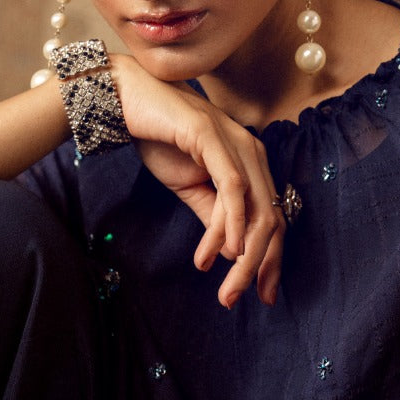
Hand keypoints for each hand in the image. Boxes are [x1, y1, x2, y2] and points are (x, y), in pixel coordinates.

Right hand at [110, 56, 284, 308]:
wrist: (126, 99)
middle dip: (259, 267)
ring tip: (226, 289)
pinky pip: (232, 188)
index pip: (273, 218)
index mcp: (250, 163)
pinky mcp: (213, 136)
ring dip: (244, 257)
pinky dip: (230, 225)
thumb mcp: (190, 186)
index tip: (263, 295)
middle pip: (271, 220)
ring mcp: (236, 142)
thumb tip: (233, 252)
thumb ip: (214, 214)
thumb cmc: (159, 138)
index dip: (273, 259)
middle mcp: (252, 152)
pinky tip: (223, 253)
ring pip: (256, 210)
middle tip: (235, 300)